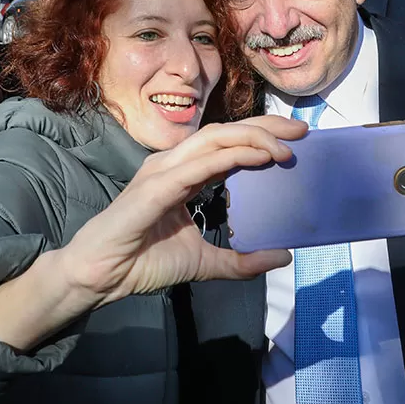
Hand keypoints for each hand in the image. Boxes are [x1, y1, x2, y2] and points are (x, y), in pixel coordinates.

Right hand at [57, 116, 304, 304]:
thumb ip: (242, 261)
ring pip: (215, 138)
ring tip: (287, 146)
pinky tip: (258, 157)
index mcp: (184, 174)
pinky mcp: (157, 185)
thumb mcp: (205, 263)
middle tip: (302, 130)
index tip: (296, 141)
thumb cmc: (143, 263)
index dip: (261, 137)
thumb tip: (284, 256)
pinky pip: (200, 163)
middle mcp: (174, 164)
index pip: (227, 144)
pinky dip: (232, 156)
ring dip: (254, 137)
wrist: (102, 276)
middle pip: (226, 131)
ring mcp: (163, 170)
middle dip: (266, 126)